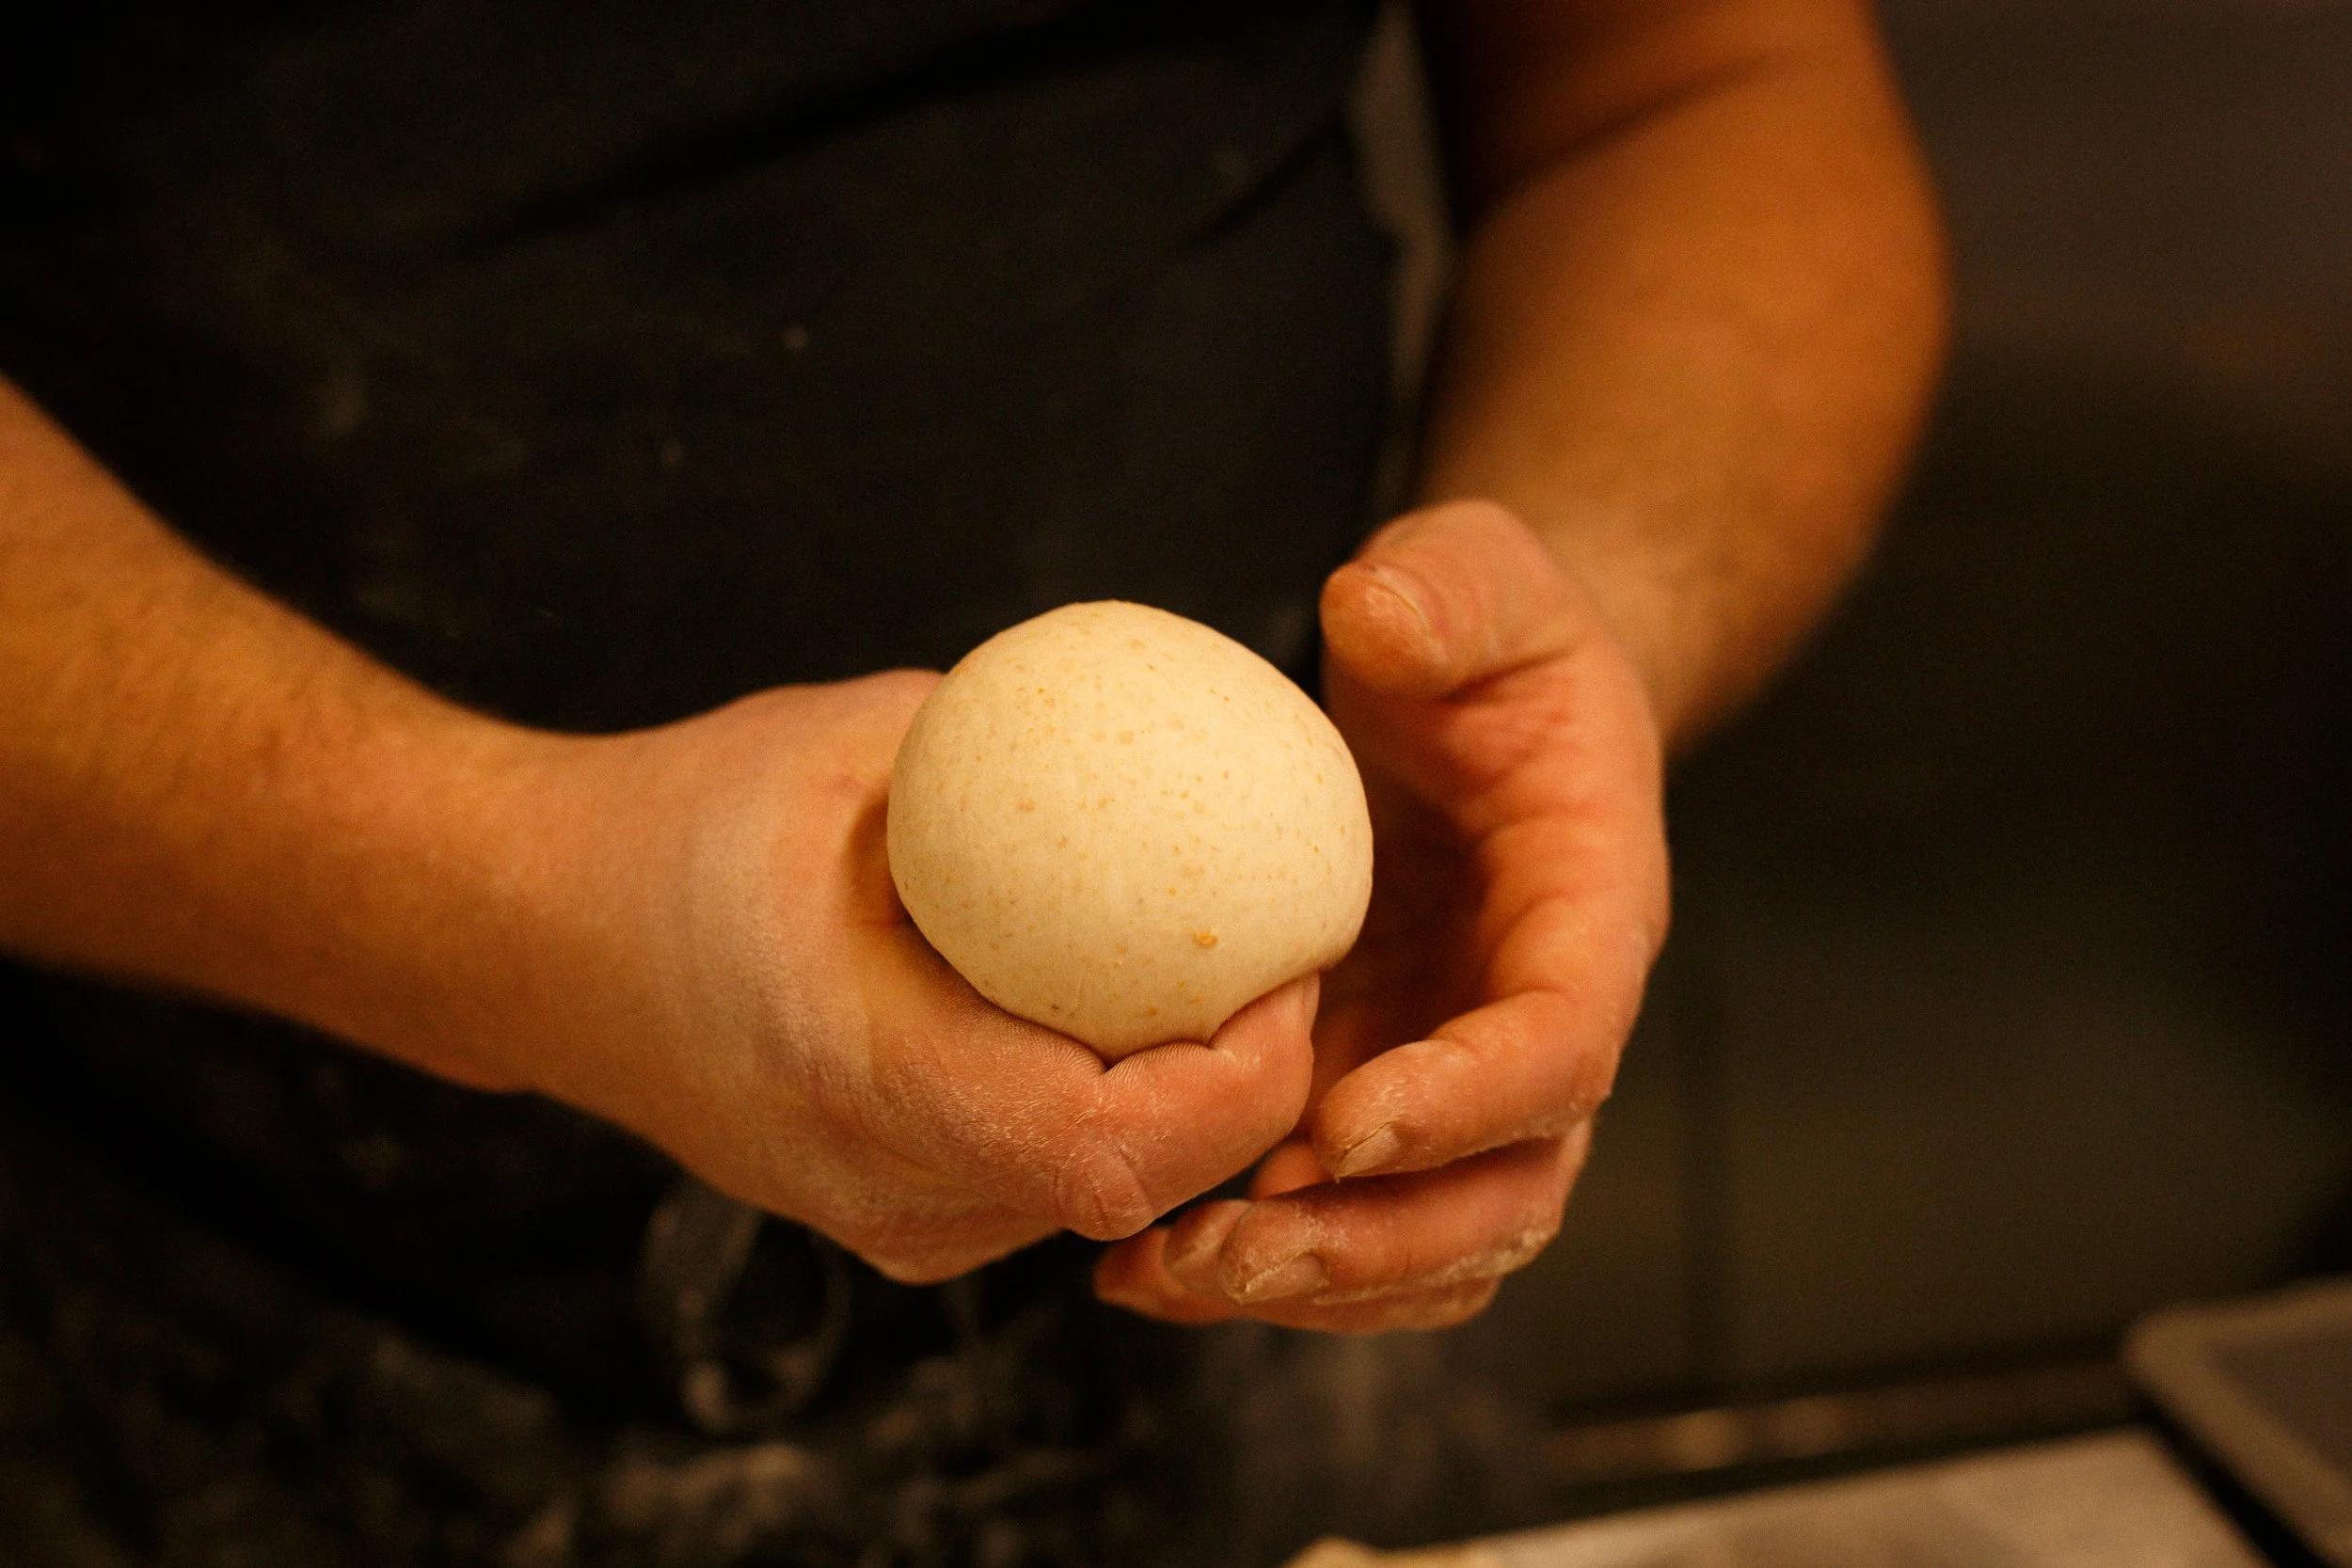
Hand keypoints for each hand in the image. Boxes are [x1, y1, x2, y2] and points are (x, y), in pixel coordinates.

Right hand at [500, 672, 1317, 1282]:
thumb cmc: (680, 820)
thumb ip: (1023, 755)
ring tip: (1234, 968)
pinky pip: (1059, 1178)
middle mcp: (880, 1185)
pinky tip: (1138, 1005)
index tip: (1289, 961)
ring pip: (1113, 1196)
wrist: (537, 937)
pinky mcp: (902, 1216)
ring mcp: (889, 1222)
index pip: (1109, 1148)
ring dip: (1200, 1101)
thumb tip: (1184, 743)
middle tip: (1295, 944)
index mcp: (860, 1072)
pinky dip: (1131, 1105)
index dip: (1240, 1080)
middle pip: (1140, 1187)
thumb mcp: (855, 743)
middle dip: (1254, 1085)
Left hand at [1094, 501, 1669, 1329]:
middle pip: (1508, 1191)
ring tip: (1164, 1276)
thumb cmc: (1489, 635)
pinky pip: (1365, 1220)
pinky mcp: (1394, 1095)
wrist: (1482, 697)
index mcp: (1592, 907)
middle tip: (1227, 1245)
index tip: (1341, 1122)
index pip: (1564, 1039)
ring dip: (1316, 1283)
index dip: (1466, 1098)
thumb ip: (1447, 586)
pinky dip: (1279, 1263)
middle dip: (1376, 1240)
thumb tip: (1372, 613)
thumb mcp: (1481, 570)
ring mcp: (1469, 1075)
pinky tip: (1153, 1260)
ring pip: (1437, 1244)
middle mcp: (1542, 1019)